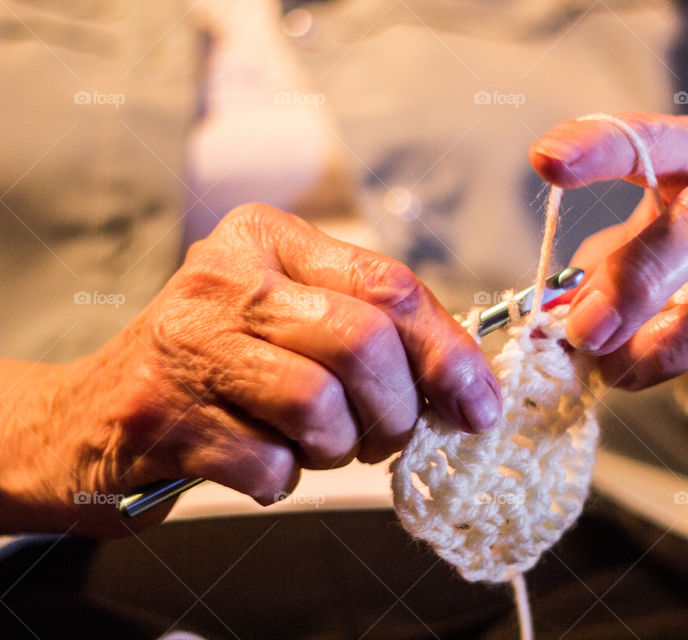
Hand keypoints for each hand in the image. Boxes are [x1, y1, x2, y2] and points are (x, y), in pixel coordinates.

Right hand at [0, 203, 498, 534]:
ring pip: (319, 404)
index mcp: (271, 239)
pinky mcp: (158, 416)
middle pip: (362, 342)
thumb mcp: (294, 321)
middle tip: (386, 435)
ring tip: (317, 446)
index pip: (390, 287)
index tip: (477, 406)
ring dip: (337, 447)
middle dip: (395, 409)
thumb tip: (469, 386)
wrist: (91, 416)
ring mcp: (185, 344)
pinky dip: (284, 479)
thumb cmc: (218, 368)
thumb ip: (376, 334)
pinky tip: (262, 463)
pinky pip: (268, 463)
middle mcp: (224, 278)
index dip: (448, 355)